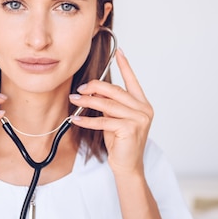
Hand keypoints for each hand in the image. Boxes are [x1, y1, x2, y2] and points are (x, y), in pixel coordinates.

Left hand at [69, 49, 152, 175]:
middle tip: (80, 89)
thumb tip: (93, 91)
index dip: (125, 65)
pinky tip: (77, 119)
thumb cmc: (121, 143)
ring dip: (88, 102)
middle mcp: (144, 109)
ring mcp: (139, 119)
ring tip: (74, 101)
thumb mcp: (114, 120)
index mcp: (142, 104)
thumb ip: (109, 105)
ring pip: (108, 105)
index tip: (119, 52)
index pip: (132, 81)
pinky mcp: (130, 129)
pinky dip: (88, 120)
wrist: (128, 166)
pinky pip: (104, 120)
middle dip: (95, 87)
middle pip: (115, 91)